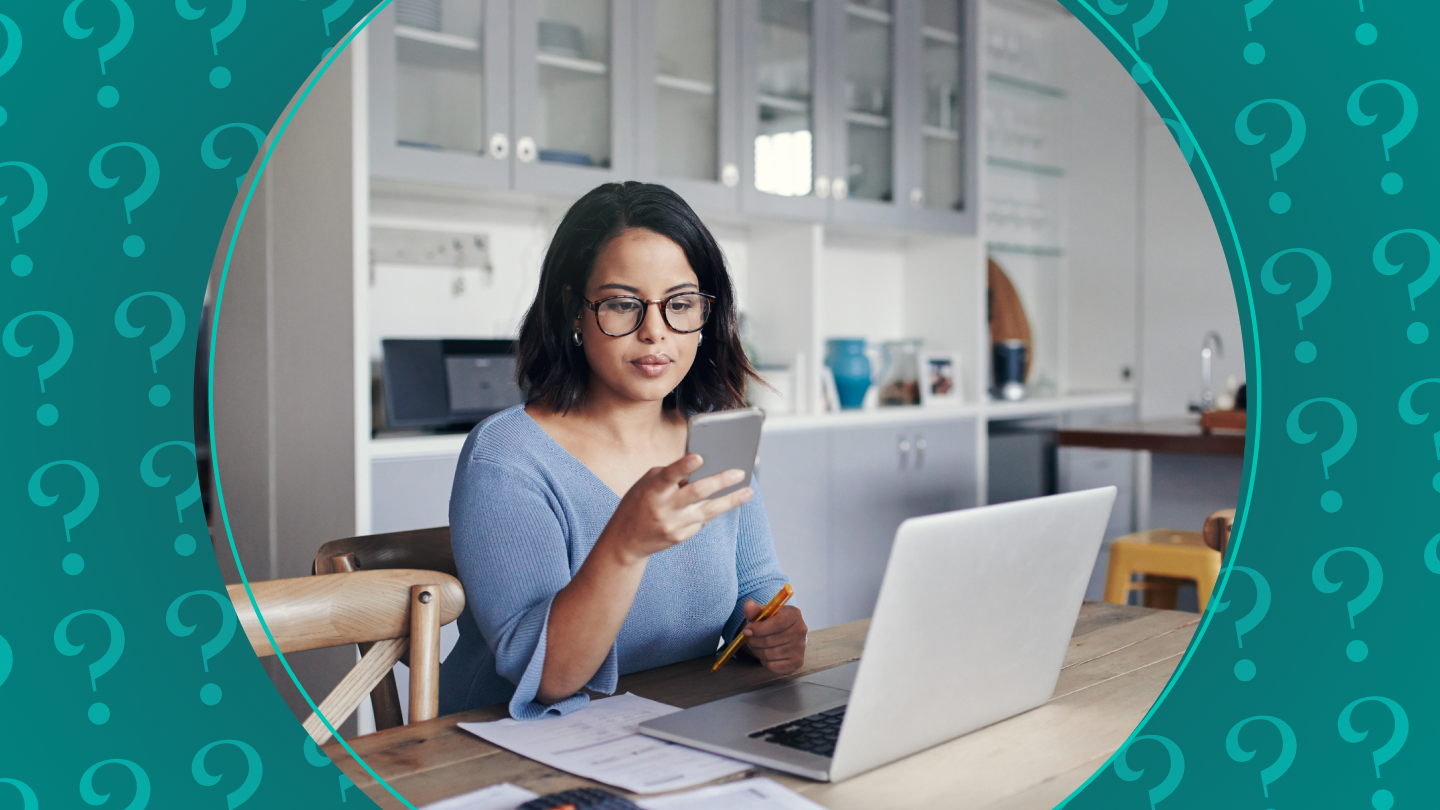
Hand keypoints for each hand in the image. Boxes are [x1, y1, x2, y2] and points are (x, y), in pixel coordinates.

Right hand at [598, 454, 753, 564]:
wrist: (625, 540)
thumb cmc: (638, 503)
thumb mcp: (647, 484)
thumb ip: (670, 475)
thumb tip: (701, 467)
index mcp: (653, 490)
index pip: (669, 475)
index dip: (683, 466)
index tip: (699, 457)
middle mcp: (664, 508)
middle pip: (696, 493)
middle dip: (720, 482)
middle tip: (739, 473)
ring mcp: (673, 525)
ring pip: (707, 511)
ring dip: (730, 501)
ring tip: (747, 492)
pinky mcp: (680, 537)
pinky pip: (701, 521)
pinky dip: (709, 511)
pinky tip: (720, 504)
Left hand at [740, 600, 806, 674]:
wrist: (784, 633)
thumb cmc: (772, 622)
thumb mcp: (764, 613)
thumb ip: (755, 609)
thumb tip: (748, 605)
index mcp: (794, 614)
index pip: (777, 623)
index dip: (759, 629)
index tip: (747, 630)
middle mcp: (800, 631)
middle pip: (771, 640)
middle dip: (754, 641)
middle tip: (748, 639)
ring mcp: (800, 648)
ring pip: (770, 654)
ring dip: (757, 651)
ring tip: (754, 646)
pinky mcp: (797, 662)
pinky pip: (773, 666)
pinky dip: (764, 661)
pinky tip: (764, 655)